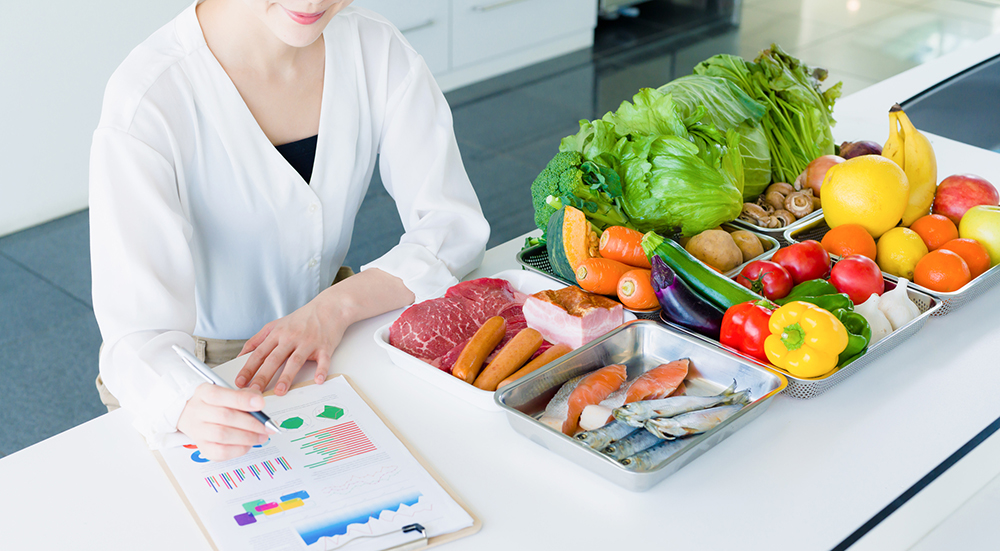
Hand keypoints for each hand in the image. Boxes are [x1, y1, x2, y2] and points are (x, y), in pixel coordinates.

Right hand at [177, 384, 270, 460]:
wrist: (192, 417)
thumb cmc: (214, 404)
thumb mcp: (227, 392)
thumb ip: (243, 395)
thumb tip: (259, 403)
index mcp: (204, 393)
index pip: (219, 395)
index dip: (242, 400)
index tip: (261, 404)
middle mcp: (198, 411)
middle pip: (224, 416)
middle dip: (251, 423)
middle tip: (267, 426)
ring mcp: (198, 431)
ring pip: (223, 435)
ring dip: (247, 437)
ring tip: (262, 436)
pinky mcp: (203, 448)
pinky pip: (221, 452)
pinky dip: (238, 449)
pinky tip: (248, 444)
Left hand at [236, 268, 414, 395]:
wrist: (330, 307)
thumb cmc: (303, 318)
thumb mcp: (276, 324)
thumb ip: (258, 339)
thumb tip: (242, 355)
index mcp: (278, 334)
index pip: (259, 353)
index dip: (248, 368)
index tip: (240, 382)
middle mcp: (291, 338)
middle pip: (274, 359)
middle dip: (262, 377)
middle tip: (253, 392)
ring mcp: (308, 342)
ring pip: (295, 361)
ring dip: (287, 377)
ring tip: (280, 391)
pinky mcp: (325, 346)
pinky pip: (323, 360)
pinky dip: (321, 370)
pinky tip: (318, 380)